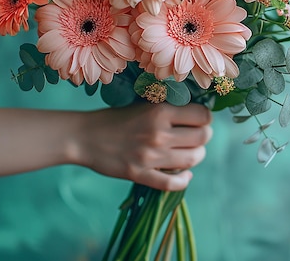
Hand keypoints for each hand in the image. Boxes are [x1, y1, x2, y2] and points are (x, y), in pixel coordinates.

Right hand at [77, 102, 211, 190]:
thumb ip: (169, 110)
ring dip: (197, 157)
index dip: (205, 119)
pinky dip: (184, 181)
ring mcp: (150, 156)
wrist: (84, 136)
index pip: (202, 116)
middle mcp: (158, 133)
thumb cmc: (116, 118)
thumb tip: (198, 115)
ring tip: (191, 154)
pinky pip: (172, 183)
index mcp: (160, 112)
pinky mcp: (140, 174)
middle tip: (197, 137)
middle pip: (201, 138)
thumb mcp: (144, 105)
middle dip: (204, 137)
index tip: (200, 121)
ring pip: (192, 160)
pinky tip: (185, 176)